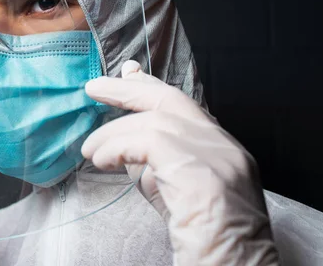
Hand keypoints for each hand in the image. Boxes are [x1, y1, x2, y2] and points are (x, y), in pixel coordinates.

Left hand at [82, 61, 278, 264]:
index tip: (128, 75)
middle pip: (172, 100)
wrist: (232, 263)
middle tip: (96, 87)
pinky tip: (101, 160)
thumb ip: (153, 165)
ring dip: (114, 133)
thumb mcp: (173, 194)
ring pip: (155, 121)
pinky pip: (148, 141)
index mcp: (221, 147)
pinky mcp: (198, 167)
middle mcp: (222, 144)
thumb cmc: (203, 238)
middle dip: (129, 90)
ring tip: (90, 149)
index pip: (183, 106)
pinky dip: (118, 148)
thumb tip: (121, 145)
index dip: (151, 88)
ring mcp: (214, 153)